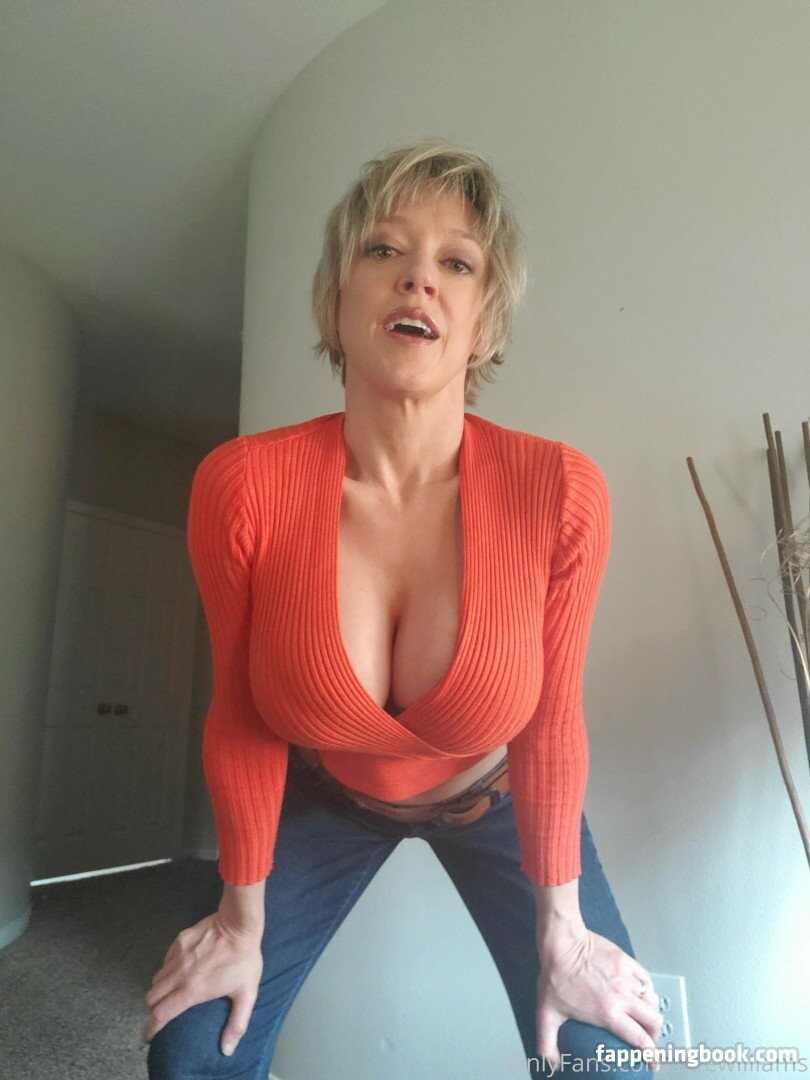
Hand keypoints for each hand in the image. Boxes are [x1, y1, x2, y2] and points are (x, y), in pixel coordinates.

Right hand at [143, 911, 263, 1056]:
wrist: (239, 924)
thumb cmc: (243, 959)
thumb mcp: (246, 994)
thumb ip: (236, 1024)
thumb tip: (227, 1050)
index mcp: (191, 991)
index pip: (161, 1014)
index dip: (152, 1028)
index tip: (149, 1036)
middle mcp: (178, 975)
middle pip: (152, 997)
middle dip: (154, 1008)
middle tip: (163, 1012)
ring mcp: (177, 956)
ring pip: (156, 979)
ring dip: (160, 989)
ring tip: (171, 992)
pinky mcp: (178, 941)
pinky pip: (164, 961)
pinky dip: (166, 970)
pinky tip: (179, 970)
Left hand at [535, 925, 662, 1070]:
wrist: (562, 943)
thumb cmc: (555, 977)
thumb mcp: (547, 1013)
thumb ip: (547, 1042)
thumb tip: (552, 1064)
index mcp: (608, 1013)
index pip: (639, 1039)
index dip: (650, 1054)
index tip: (652, 1061)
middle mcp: (623, 997)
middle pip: (653, 1021)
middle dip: (655, 1034)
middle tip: (648, 1038)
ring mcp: (626, 978)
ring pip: (652, 1000)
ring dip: (651, 1011)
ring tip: (645, 1016)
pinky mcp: (627, 961)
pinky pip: (646, 979)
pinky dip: (647, 989)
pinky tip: (641, 992)